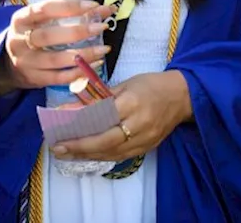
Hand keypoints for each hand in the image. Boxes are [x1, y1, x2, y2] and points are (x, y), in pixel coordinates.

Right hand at [0, 0, 113, 96]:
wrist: (7, 63)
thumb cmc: (31, 34)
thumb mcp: (37, 19)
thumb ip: (62, 12)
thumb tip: (99, 9)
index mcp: (21, 19)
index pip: (46, 9)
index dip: (71, 7)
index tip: (94, 5)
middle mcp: (20, 40)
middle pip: (48, 36)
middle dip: (78, 31)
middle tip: (101, 27)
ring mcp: (26, 62)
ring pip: (55, 60)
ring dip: (83, 55)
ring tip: (103, 49)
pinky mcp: (34, 79)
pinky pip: (59, 78)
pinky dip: (78, 72)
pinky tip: (95, 65)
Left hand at [52, 70, 192, 160]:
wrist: (183, 97)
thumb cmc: (152, 85)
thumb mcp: (126, 84)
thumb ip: (101, 98)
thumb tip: (73, 107)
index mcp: (133, 102)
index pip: (102, 117)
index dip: (80, 124)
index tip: (60, 126)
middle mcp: (139, 124)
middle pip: (105, 140)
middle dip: (79, 146)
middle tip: (57, 147)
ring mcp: (144, 139)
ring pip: (111, 152)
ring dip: (86, 154)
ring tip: (66, 153)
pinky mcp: (147, 148)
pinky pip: (120, 156)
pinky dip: (101, 155)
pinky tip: (86, 154)